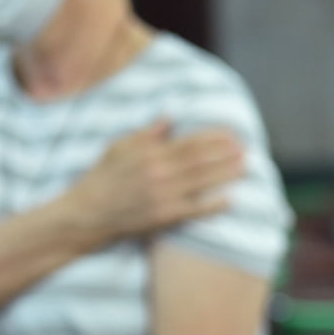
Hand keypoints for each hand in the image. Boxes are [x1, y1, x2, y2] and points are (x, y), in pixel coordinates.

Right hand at [62, 121, 243, 245]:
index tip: (231, 134)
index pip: (188, 143)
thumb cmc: (102, 178)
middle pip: (199, 161)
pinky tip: (231, 200)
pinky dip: (213, 205)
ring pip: (201, 182)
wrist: (86, 213)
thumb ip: (147, 134)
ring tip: (246, 167)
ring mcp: (163, 196)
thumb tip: (170, 116)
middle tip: (246, 148)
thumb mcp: (119, 148)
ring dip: (226, 174)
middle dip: (225, 154)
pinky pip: (195, 210)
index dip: (213, 138)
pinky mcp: (164, 217)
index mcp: (148, 154)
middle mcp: (158, 173)